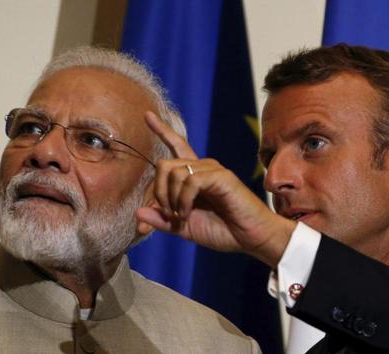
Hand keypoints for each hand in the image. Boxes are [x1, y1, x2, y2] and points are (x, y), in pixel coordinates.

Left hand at [135, 112, 296, 267]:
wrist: (251, 238)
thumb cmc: (223, 231)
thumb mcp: (184, 228)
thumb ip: (162, 221)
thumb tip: (137, 213)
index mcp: (194, 177)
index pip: (177, 146)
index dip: (162, 131)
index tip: (147, 115)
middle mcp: (202, 168)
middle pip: (164, 165)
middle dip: (158, 191)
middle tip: (167, 213)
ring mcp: (212, 170)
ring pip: (175, 172)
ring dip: (170, 199)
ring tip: (180, 216)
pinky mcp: (221, 177)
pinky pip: (191, 181)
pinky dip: (183, 200)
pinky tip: (187, 213)